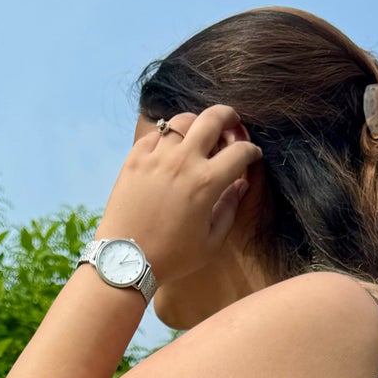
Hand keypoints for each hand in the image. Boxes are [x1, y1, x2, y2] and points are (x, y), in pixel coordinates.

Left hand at [95, 104, 262, 286]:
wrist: (125, 260)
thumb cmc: (172, 257)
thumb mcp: (210, 243)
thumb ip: (229, 210)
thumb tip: (240, 185)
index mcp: (206, 182)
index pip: (240, 151)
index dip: (252, 150)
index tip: (252, 154)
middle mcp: (183, 161)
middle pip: (212, 118)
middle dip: (228, 116)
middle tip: (231, 122)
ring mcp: (156, 156)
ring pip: (182, 121)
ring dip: (196, 125)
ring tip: (197, 137)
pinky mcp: (134, 158)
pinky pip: (155, 134)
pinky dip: (167, 137)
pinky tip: (169, 151)